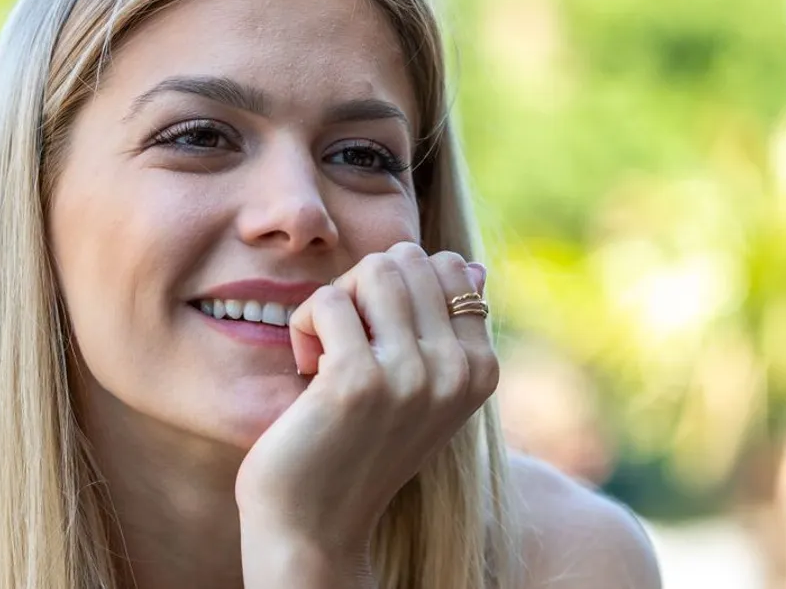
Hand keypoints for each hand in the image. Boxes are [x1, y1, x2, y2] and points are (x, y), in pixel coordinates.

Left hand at [234, 242, 497, 579]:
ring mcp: (412, 375)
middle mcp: (457, 370)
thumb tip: (473, 267)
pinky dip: (303, 325)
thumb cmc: (358, 449)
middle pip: (406, 259)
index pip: (450, 266)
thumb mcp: (421, 390)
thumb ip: (448, 330)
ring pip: (372, 270)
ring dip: (335, 301)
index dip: (398, 285)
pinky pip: (326, 301)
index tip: (379, 334)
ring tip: (327, 349)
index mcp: (481, 369)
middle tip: (345, 339)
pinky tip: (306, 370)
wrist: (316, 526)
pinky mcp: (358, 380)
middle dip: (363, 286)